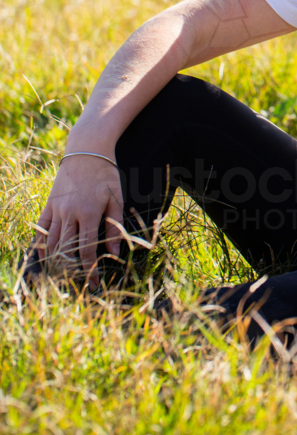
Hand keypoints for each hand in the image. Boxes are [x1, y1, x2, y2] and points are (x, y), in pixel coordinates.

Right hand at [36, 154, 123, 288]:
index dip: (89, 270)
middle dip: (72, 271)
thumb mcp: (117, 198)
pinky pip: (41, 229)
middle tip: (78, 285)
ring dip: (56, 263)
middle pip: (66, 251)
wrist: (87, 150)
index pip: (86, 250)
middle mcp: (70, 214)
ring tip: (63, 277)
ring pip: (52, 243)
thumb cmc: (106, 174)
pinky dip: (40, 245)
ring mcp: (57, 209)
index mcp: (89, 213)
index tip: (93, 284)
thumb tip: (115, 253)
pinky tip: (44, 258)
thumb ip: (115, 226)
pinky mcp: (49, 205)